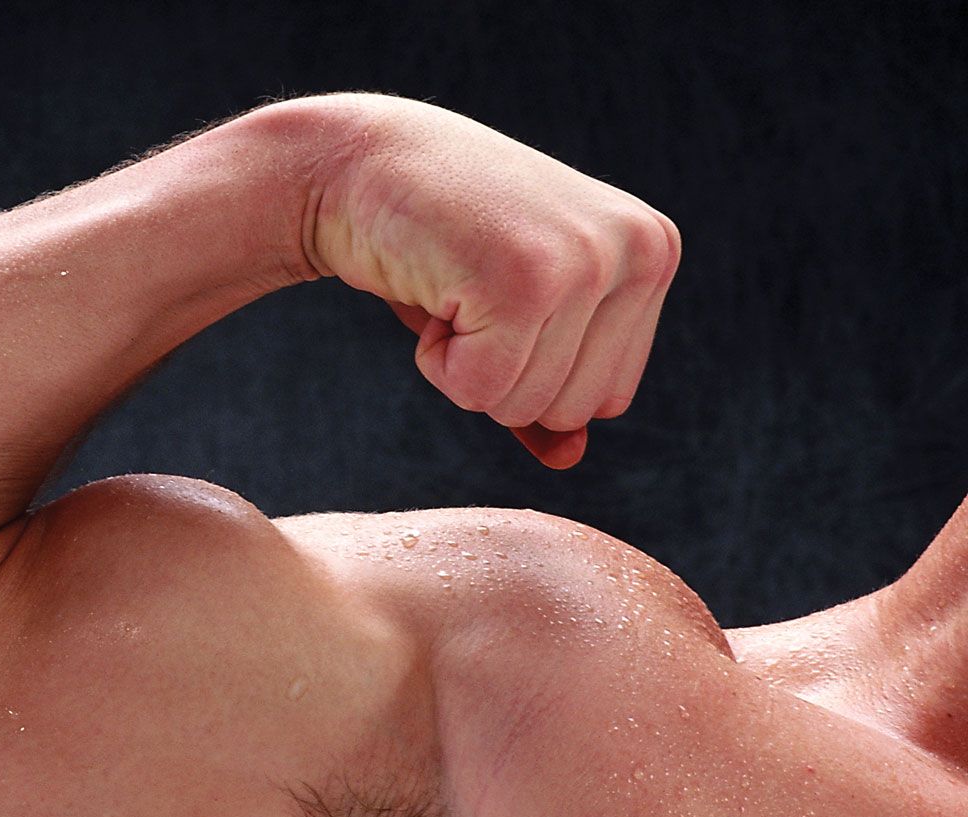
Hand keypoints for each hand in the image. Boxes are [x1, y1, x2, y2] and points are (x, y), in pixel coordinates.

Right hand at [295, 94, 681, 468]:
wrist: (357, 163)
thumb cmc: (435, 237)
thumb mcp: (510, 310)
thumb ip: (550, 381)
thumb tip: (571, 459)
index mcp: (653, 252)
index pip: (607, 399)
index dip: (530, 369)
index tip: (494, 292)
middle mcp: (639, 250)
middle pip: (571, 411)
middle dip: (498, 372)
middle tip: (468, 289)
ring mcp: (586, 262)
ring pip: (525, 406)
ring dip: (463, 364)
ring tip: (450, 283)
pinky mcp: (526, 280)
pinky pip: (479, 390)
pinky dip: (434, 360)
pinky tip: (430, 287)